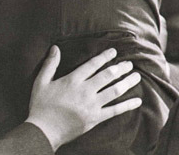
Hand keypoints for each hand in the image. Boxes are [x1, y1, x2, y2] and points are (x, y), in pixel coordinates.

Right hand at [26, 46, 141, 150]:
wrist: (44, 130)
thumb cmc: (41, 105)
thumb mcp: (41, 81)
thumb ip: (50, 64)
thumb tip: (55, 47)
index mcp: (72, 80)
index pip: (93, 64)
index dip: (104, 57)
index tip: (114, 52)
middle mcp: (85, 91)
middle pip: (107, 76)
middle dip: (120, 68)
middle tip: (129, 63)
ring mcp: (91, 105)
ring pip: (114, 91)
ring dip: (127, 82)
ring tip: (136, 76)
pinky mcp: (95, 118)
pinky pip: (115, 111)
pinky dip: (127, 105)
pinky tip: (137, 101)